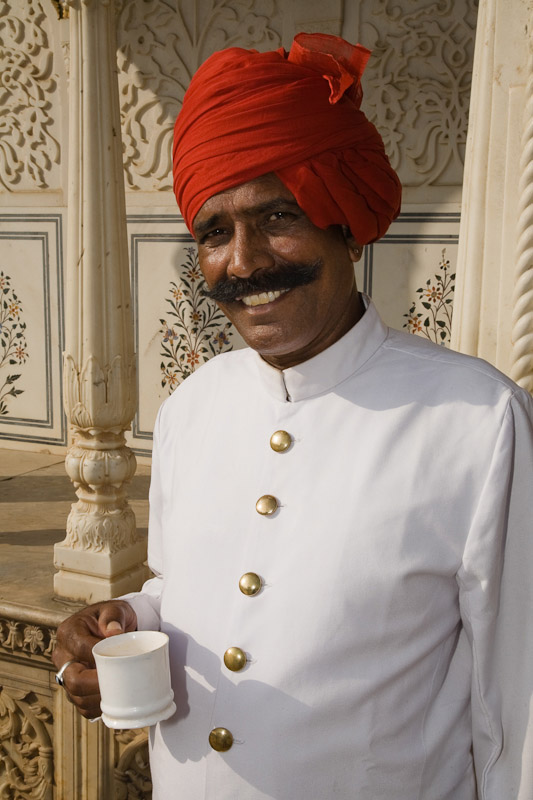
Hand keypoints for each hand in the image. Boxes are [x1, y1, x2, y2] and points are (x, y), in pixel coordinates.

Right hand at [52, 600, 136, 718]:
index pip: (81, 650)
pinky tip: (111, 703)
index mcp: (68, 632)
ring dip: (97, 699)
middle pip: (73, 679)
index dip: (100, 660)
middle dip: (96, 685)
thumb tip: (114, 632)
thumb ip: (114, 617)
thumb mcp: (115, 609)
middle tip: (119, 685)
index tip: (120, 665)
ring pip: (76, 695)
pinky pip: (81, 704)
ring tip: (119, 694)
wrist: (112, 626)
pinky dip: (96, 707)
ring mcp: (65, 672)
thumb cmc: (112, 617)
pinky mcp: (72, 687)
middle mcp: (62, 654)